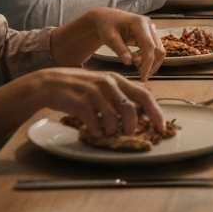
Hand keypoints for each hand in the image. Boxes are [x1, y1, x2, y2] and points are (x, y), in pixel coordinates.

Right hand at [29, 67, 165, 137]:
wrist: (50, 83)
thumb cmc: (79, 86)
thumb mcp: (103, 84)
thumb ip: (121, 92)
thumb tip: (143, 103)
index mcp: (117, 79)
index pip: (144, 95)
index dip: (156, 112)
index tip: (162, 127)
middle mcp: (109, 84)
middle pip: (131, 109)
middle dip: (132, 126)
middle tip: (128, 132)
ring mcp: (95, 93)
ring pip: (114, 120)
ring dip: (112, 130)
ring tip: (105, 129)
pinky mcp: (81, 104)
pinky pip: (96, 125)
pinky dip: (97, 131)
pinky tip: (93, 128)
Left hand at [88, 6, 166, 80]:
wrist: (107, 17)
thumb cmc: (106, 26)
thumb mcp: (109, 39)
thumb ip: (120, 50)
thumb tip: (129, 63)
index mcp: (140, 24)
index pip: (149, 47)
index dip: (148, 64)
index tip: (143, 78)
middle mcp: (149, 25)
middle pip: (158, 49)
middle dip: (151, 65)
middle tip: (139, 75)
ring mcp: (151, 28)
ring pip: (159, 50)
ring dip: (151, 61)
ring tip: (136, 65)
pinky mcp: (150, 33)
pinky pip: (155, 48)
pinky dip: (149, 57)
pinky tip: (137, 60)